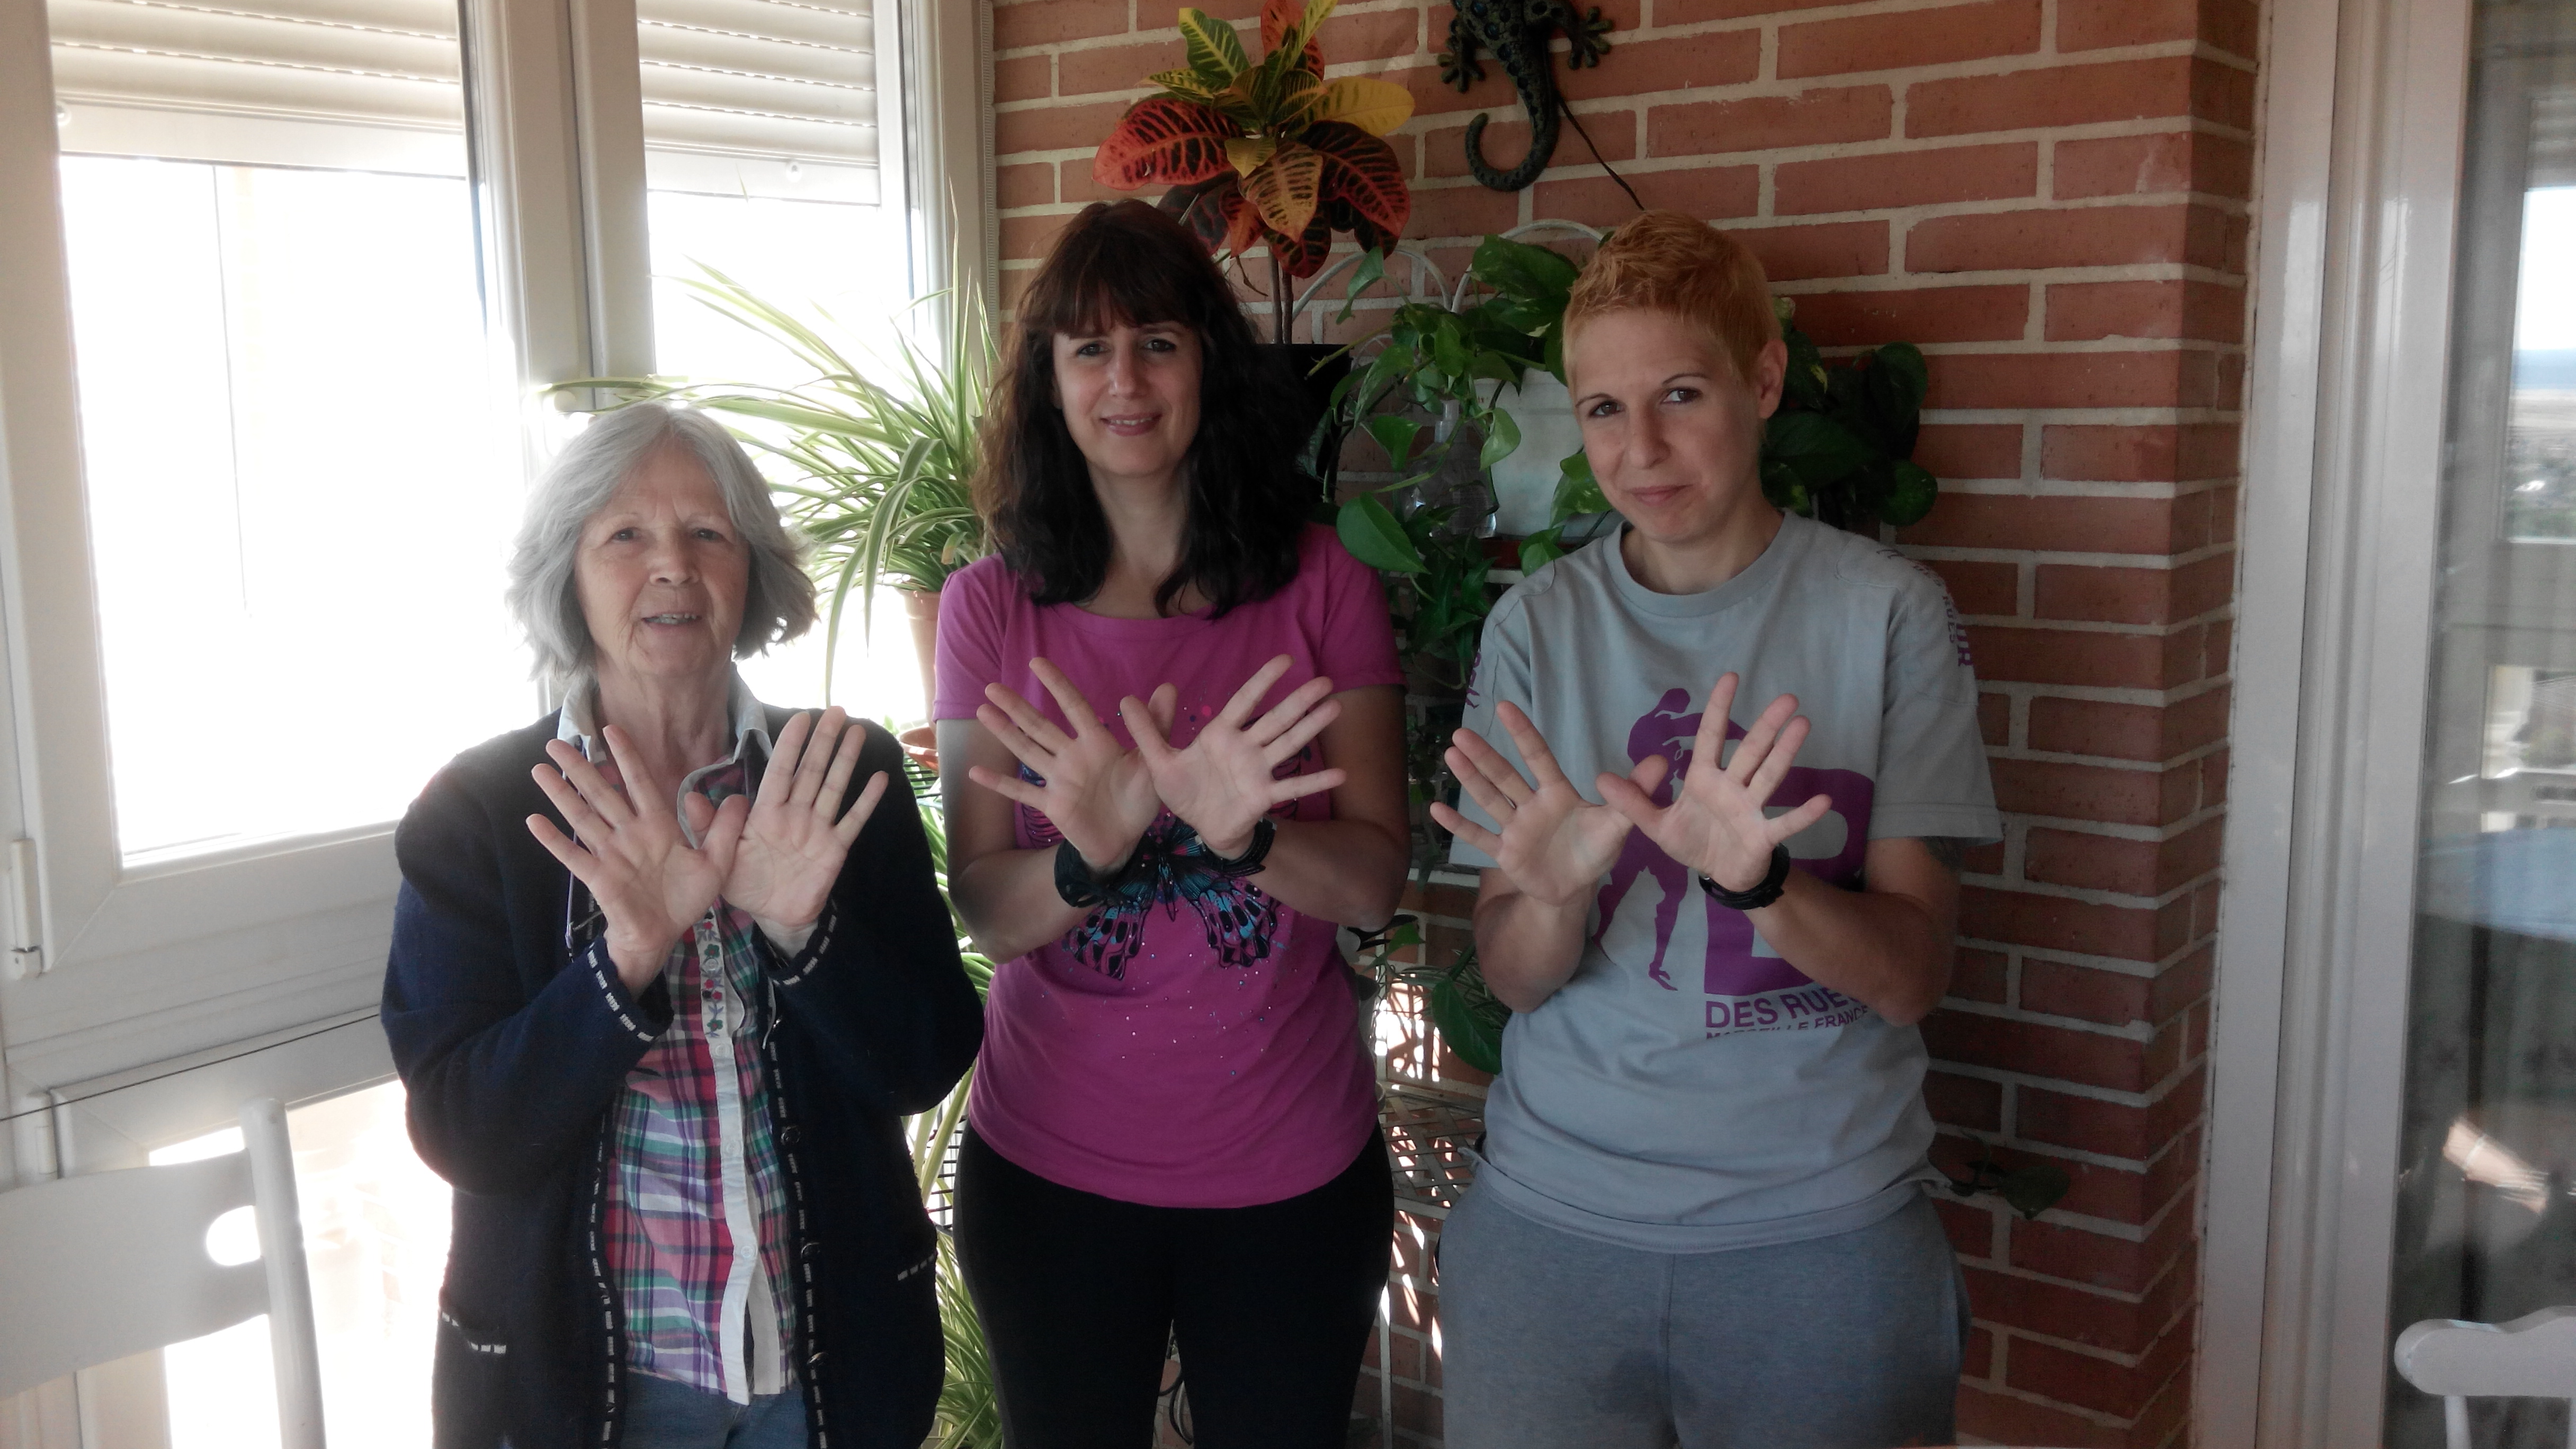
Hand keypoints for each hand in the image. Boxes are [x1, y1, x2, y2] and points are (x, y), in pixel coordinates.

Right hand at [527, 726, 746, 993]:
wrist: (664, 935)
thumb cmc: (685, 898)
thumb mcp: (716, 863)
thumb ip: (725, 831)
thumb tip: (739, 797)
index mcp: (657, 826)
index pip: (640, 783)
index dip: (627, 757)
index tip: (612, 729)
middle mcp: (629, 834)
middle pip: (602, 793)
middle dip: (581, 767)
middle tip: (557, 740)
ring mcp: (610, 854)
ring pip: (583, 817)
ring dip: (562, 793)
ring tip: (540, 769)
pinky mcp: (598, 877)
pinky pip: (573, 856)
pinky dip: (553, 840)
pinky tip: (534, 821)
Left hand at [725, 707, 889, 947]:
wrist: (773, 914)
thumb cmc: (745, 882)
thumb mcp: (719, 858)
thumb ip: (709, 827)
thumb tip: (693, 797)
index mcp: (767, 812)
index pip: (780, 771)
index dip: (790, 746)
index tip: (801, 719)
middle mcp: (795, 813)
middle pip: (811, 771)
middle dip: (823, 741)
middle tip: (836, 711)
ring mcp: (818, 828)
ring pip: (833, 787)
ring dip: (845, 760)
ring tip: (857, 734)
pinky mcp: (835, 847)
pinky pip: (853, 820)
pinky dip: (866, 801)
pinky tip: (879, 779)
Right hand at [966, 658, 1163, 873]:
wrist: (1127, 839)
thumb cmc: (1139, 798)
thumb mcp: (1152, 761)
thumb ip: (1155, 726)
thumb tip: (1168, 686)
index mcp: (1097, 743)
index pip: (1074, 707)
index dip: (1057, 686)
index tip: (1037, 663)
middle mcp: (1072, 756)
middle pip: (1040, 726)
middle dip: (1017, 707)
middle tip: (992, 686)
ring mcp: (1058, 780)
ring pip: (1027, 751)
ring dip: (1005, 733)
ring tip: (983, 712)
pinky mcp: (1052, 806)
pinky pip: (1022, 793)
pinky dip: (1000, 783)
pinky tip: (975, 773)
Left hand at [1124, 655, 1346, 857]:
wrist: (1199, 827)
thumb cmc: (1184, 790)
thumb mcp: (1157, 761)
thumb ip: (1146, 731)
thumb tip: (1125, 698)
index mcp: (1220, 734)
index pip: (1244, 701)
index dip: (1263, 681)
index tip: (1285, 660)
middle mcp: (1245, 747)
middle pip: (1275, 719)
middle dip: (1299, 700)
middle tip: (1325, 680)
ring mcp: (1258, 771)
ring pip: (1288, 744)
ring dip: (1311, 728)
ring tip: (1334, 708)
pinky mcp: (1265, 796)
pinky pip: (1292, 787)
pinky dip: (1315, 781)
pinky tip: (1340, 774)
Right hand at [1429, 702, 1643, 907]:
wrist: (1574, 887)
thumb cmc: (1594, 849)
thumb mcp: (1619, 824)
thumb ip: (1635, 793)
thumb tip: (1664, 759)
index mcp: (1557, 794)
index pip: (1538, 758)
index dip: (1523, 734)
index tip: (1505, 707)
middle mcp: (1531, 805)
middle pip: (1505, 777)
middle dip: (1484, 756)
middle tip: (1461, 733)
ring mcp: (1515, 828)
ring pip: (1490, 800)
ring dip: (1469, 780)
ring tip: (1451, 755)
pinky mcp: (1505, 853)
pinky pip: (1480, 838)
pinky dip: (1459, 826)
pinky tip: (1435, 809)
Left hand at [1595, 674, 1831, 894]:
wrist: (1718, 876)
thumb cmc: (1693, 842)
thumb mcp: (1655, 825)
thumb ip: (1633, 801)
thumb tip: (1600, 778)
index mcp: (1705, 779)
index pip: (1711, 736)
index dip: (1719, 708)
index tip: (1730, 677)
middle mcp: (1732, 786)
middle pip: (1750, 750)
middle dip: (1766, 725)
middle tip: (1787, 697)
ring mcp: (1751, 809)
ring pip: (1769, 776)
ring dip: (1786, 752)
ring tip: (1802, 724)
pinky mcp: (1763, 835)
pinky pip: (1785, 823)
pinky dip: (1803, 814)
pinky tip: (1823, 800)